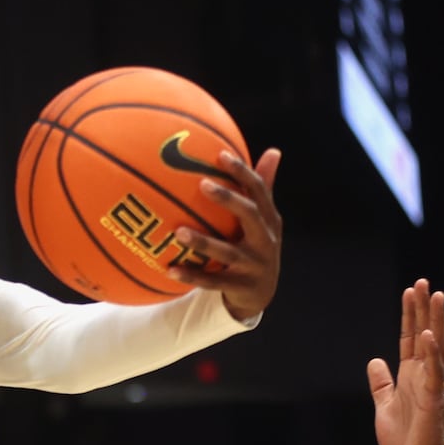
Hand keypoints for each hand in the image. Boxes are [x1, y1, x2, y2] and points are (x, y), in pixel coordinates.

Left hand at [168, 148, 282, 321]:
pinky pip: (213, 282)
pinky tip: (170, 270)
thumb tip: (273, 150)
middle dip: (229, 199)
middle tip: (201, 183)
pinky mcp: (241, 287)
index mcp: (270, 220)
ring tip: (178, 232)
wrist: (261, 294)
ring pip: (228, 252)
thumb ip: (262, 188)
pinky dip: (192, 276)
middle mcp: (266, 240)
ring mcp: (255, 265)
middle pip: (250, 215)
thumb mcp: (263, 220)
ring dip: (203, 242)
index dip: (243, 172)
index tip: (221, 154)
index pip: (259, 191)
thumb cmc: (256, 245)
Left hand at [368, 279, 443, 444]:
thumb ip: (381, 383)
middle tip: (424, 283)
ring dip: (434, 323)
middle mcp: (423, 377)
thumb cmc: (402, 440)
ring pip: (435, 349)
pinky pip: (433, 375)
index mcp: (411, 375)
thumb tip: (375, 360)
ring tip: (435, 297)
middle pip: (426, 335)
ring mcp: (429, 388)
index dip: (410, 315)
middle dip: (425, 310)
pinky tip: (429, 336)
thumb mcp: (383, 405)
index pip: (411, 337)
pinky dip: (432, 355)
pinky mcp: (431, 403)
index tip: (411, 291)